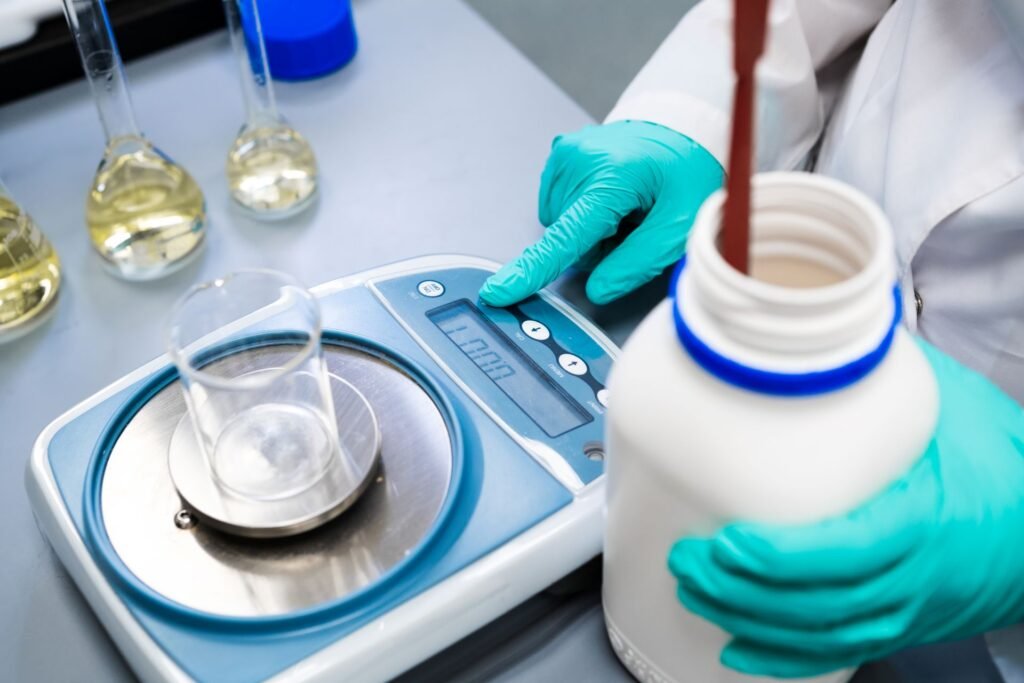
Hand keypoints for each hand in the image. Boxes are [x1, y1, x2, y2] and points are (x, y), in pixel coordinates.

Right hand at [478, 120, 722, 306]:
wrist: (679, 130)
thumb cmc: (684, 173)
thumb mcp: (680, 225)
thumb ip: (639, 262)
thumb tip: (597, 289)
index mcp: (611, 178)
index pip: (565, 237)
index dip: (532, 270)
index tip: (498, 291)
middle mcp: (578, 161)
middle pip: (566, 239)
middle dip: (597, 245)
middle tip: (632, 222)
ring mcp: (564, 155)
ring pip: (559, 225)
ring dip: (589, 228)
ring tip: (623, 206)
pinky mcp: (557, 156)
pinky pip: (558, 206)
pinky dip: (580, 211)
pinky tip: (607, 197)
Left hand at [668, 339, 1023, 677]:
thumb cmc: (998, 455)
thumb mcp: (948, 404)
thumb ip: (878, 371)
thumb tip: (809, 326)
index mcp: (924, 519)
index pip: (844, 551)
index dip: (779, 557)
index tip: (725, 542)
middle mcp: (915, 576)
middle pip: (819, 602)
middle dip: (741, 590)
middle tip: (685, 560)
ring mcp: (909, 608)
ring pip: (822, 633)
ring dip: (750, 620)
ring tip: (694, 591)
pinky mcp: (903, 623)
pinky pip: (840, 651)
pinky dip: (786, 656)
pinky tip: (739, 646)